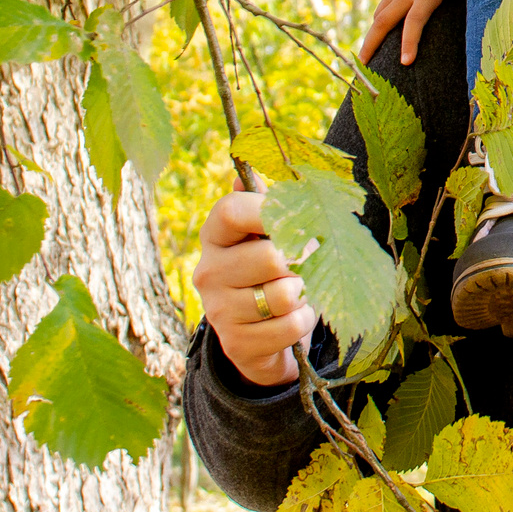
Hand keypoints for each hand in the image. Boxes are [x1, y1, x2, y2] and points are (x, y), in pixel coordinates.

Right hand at [192, 191, 316, 387]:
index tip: (297, 218)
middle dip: (302, 262)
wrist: (265, 333)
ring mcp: (217, 310)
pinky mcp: (235, 344)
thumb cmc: (275, 269)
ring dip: (304, 295)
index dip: (270, 211)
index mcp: (216, 235)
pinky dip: (301, 323)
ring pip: (284, 294)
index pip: (233, 210)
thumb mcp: (273, 232)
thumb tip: (249, 168)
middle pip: (271, 256)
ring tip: (295, 293)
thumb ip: (270, 201)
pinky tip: (290, 319)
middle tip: (302, 266)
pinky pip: (289, 326)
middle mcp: (208, 270)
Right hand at [359, 0, 463, 63]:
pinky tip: (389, 24)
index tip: (405, 63)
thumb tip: (493, 7)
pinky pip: (386, 0)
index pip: (415, 21)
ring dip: (373, 34)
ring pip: (379, 13)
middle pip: (383, 22)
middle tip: (362, 66)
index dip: (410, 43)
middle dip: (370, 45)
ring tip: (368, 56)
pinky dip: (384, 14)